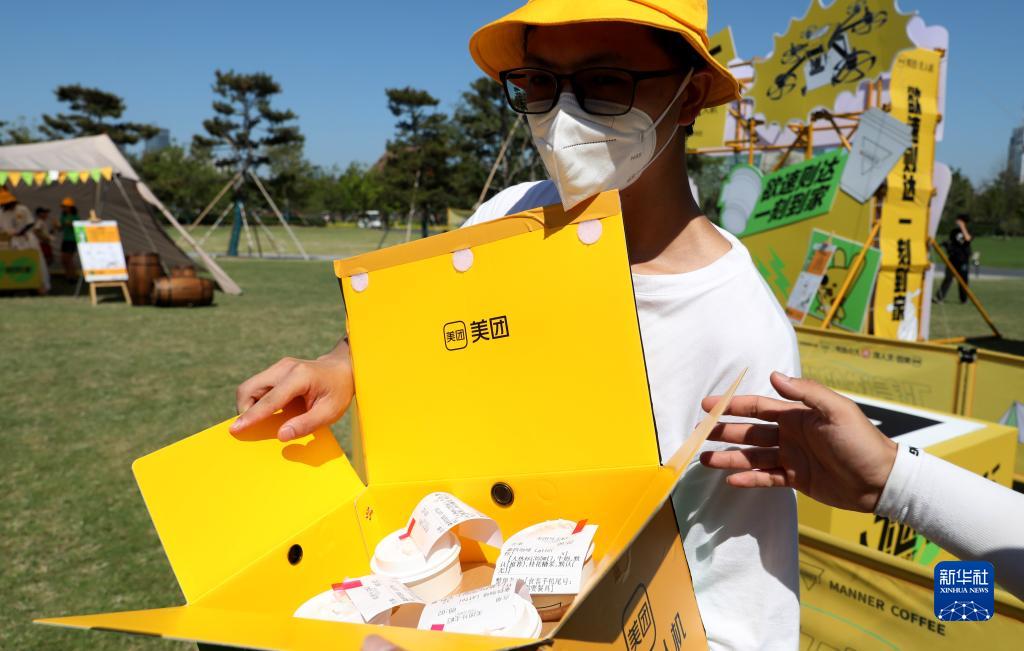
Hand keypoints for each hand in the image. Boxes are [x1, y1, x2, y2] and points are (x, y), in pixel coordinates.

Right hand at [232, 341, 353, 441]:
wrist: (343, 368)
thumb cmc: (338, 391)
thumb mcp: (330, 412)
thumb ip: (306, 424)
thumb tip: (281, 436)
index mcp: (300, 376)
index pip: (270, 399)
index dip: (252, 416)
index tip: (235, 429)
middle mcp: (284, 368)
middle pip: (249, 388)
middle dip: (244, 410)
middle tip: (252, 429)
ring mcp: (279, 367)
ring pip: (249, 387)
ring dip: (249, 406)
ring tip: (263, 422)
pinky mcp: (276, 370)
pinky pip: (256, 387)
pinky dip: (256, 402)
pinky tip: (268, 413)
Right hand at [699, 372, 897, 512]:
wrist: (881, 481)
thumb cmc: (861, 441)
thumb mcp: (837, 410)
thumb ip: (805, 392)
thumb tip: (773, 375)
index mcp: (797, 415)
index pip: (758, 407)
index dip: (733, 405)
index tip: (708, 405)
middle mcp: (790, 434)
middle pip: (749, 432)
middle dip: (724, 432)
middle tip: (699, 434)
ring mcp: (792, 458)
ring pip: (753, 457)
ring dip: (730, 457)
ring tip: (706, 461)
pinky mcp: (796, 480)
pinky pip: (766, 478)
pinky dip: (749, 479)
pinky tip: (731, 481)